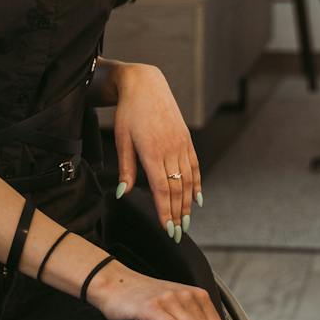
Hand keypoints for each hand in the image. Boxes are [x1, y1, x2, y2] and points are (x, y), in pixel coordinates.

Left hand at [110, 63, 201, 241]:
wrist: (146, 85)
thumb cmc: (129, 113)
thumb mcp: (122, 140)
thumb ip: (126, 168)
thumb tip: (123, 193)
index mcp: (152, 152)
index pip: (161, 189)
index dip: (165, 211)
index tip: (168, 229)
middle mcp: (170, 150)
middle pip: (177, 189)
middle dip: (178, 214)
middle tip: (178, 234)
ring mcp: (181, 144)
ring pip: (188, 180)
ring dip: (188, 204)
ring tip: (187, 222)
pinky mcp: (186, 139)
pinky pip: (194, 166)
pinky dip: (197, 184)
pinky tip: (197, 199)